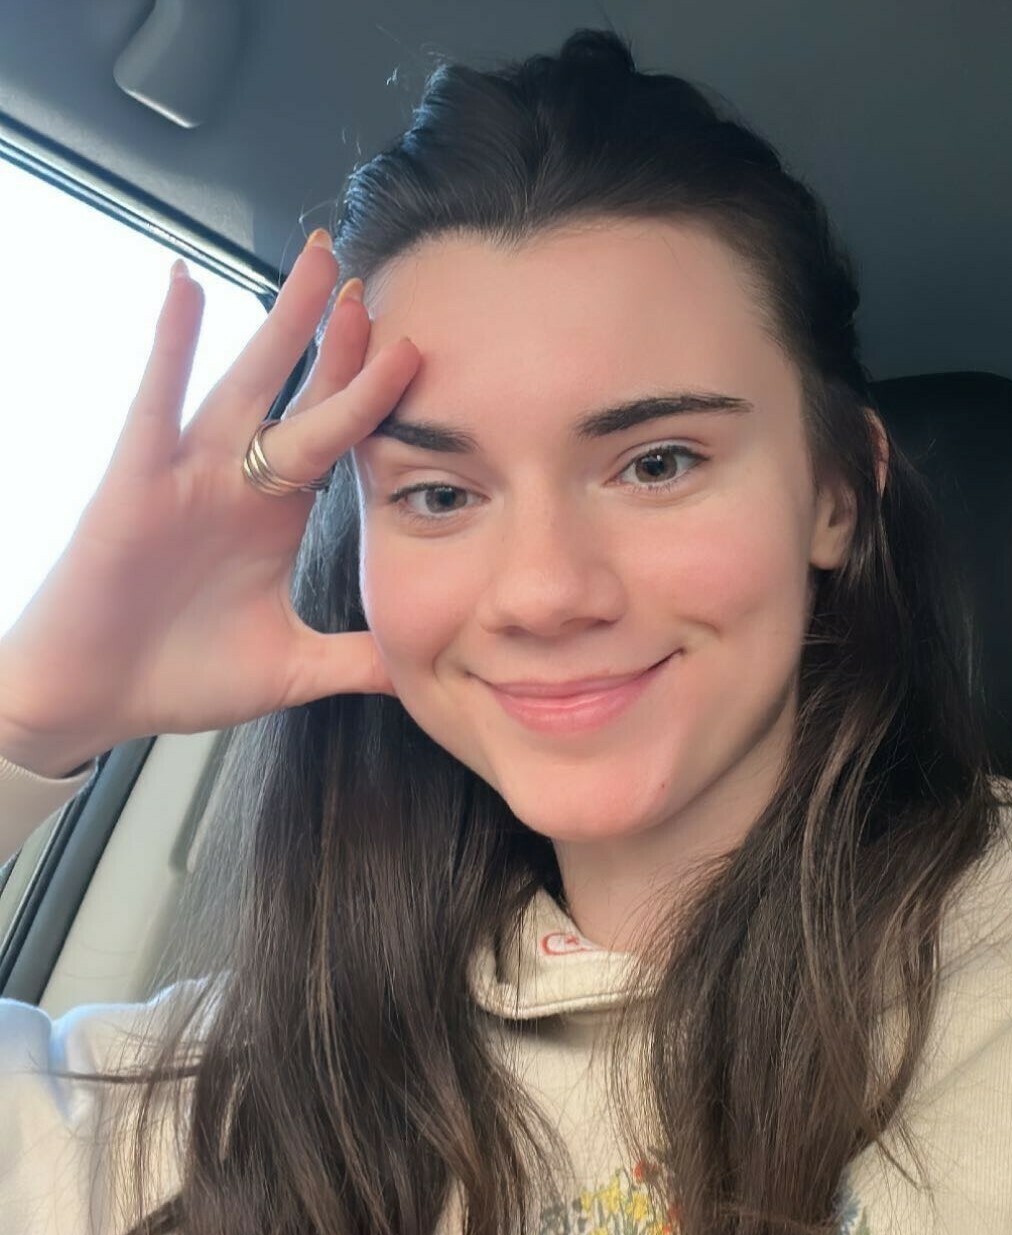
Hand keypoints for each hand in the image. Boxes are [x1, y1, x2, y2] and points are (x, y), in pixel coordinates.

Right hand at [0, 231, 421, 776]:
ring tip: (315, 260)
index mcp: (276, 518)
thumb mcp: (293, 670)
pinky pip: (156, 403)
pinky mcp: (136, 483)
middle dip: (336, 341)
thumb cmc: (181, 677)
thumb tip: (421, 674)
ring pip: (245, 383)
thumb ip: (357, 662)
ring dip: (282, 322)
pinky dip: (170, 346)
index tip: (414, 350)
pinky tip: (187, 287)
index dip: (370, 396)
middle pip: (300, 396)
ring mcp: (188, 476)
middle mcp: (238, 484)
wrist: (96, 702)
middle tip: (370, 280)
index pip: (335, 441)